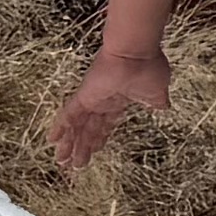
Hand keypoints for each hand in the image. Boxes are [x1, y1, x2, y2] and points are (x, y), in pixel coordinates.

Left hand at [50, 35, 173, 175]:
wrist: (136, 52)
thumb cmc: (148, 67)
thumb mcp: (157, 92)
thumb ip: (156, 102)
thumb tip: (164, 107)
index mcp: (121, 100)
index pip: (107, 123)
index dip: (100, 137)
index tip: (96, 149)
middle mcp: (104, 101)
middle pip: (90, 130)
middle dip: (83, 147)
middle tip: (75, 164)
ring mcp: (92, 98)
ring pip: (78, 127)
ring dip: (70, 145)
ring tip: (62, 162)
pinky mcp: (84, 96)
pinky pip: (68, 115)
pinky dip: (60, 128)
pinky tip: (51, 140)